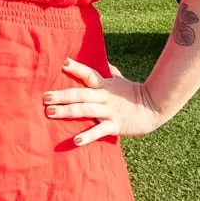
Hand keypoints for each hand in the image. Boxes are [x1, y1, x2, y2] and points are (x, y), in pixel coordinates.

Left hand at [43, 58, 163, 146]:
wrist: (154, 108)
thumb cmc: (133, 93)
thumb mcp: (120, 79)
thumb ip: (109, 71)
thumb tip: (102, 60)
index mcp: (105, 85)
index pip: (88, 74)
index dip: (76, 68)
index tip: (62, 62)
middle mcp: (105, 97)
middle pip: (81, 94)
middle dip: (62, 95)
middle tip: (45, 97)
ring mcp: (110, 111)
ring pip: (85, 110)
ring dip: (67, 111)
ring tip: (50, 112)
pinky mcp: (116, 125)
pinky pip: (100, 131)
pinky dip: (88, 136)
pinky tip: (76, 140)